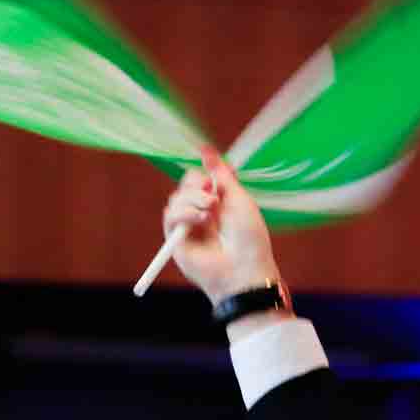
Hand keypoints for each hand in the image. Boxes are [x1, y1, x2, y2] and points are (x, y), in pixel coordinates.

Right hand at [161, 148, 282, 305]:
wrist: (243, 268)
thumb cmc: (249, 238)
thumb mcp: (239, 199)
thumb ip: (222, 175)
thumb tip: (207, 151)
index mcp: (220, 204)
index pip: (203, 179)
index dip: (204, 169)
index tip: (207, 155)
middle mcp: (202, 214)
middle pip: (186, 185)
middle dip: (196, 183)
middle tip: (212, 194)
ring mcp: (189, 227)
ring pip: (176, 198)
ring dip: (192, 198)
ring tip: (210, 210)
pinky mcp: (177, 240)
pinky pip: (170, 216)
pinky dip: (184, 213)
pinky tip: (201, 220)